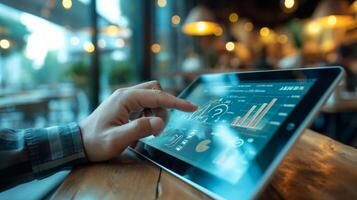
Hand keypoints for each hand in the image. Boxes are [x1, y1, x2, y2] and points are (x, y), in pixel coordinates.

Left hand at [79, 81, 196, 161]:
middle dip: (163, 108)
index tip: (192, 108)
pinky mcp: (125, 106)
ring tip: (146, 132)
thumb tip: (161, 121)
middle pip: (155, 91)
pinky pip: (144, 105)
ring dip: (155, 114)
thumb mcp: (116, 139)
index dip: (176, 102)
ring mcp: (125, 99)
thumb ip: (139, 129)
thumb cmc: (95, 142)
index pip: (157, 96)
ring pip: (151, 98)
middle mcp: (126, 94)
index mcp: (125, 98)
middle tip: (156, 129)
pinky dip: (148, 116)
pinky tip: (140, 129)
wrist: (78, 143)